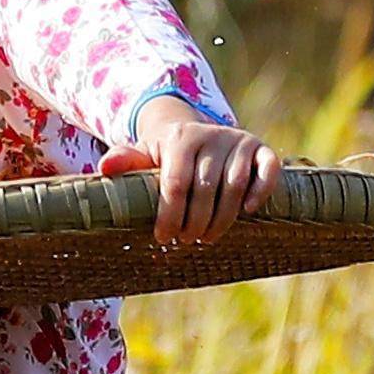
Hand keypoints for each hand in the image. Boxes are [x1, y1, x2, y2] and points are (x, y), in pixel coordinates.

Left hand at [107, 95, 274, 246]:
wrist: (197, 132)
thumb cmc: (167, 154)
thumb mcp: (144, 155)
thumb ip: (126, 160)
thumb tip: (104, 168)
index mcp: (180, 138)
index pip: (175, 184)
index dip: (169, 216)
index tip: (163, 238)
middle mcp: (211, 135)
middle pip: (205, 189)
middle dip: (195, 223)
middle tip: (187, 241)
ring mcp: (239, 140)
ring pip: (235, 186)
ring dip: (223, 218)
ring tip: (207, 237)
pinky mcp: (261, 147)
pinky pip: (269, 169)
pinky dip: (262, 192)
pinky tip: (248, 213)